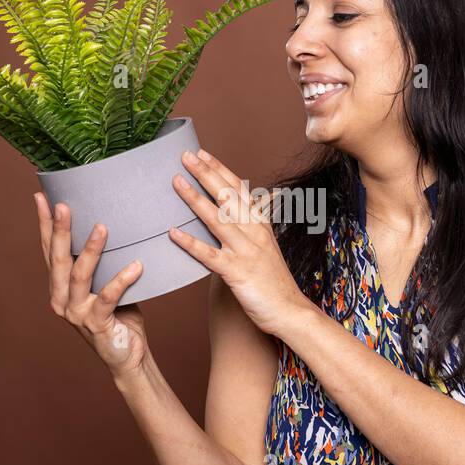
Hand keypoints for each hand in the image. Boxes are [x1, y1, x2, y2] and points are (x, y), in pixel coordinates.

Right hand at [35, 192, 148, 377]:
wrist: (127, 356)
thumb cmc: (118, 316)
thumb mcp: (105, 284)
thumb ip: (102, 264)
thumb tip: (111, 224)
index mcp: (59, 287)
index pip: (49, 250)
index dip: (44, 224)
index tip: (41, 197)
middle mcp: (61, 299)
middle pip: (58, 259)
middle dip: (60, 230)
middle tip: (64, 205)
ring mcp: (76, 313)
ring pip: (80, 276)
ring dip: (91, 250)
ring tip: (102, 227)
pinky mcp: (96, 324)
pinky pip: (108, 298)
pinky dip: (122, 281)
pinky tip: (136, 266)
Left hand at [168, 148, 311, 336]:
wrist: (290, 311)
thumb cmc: (275, 281)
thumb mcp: (267, 246)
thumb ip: (254, 225)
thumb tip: (244, 207)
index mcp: (261, 224)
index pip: (238, 189)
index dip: (219, 170)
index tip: (202, 153)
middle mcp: (254, 232)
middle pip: (227, 197)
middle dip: (205, 174)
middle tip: (185, 155)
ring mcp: (246, 251)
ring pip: (217, 219)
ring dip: (195, 199)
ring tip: (176, 182)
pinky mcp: (237, 273)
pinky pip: (209, 255)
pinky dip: (191, 243)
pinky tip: (173, 233)